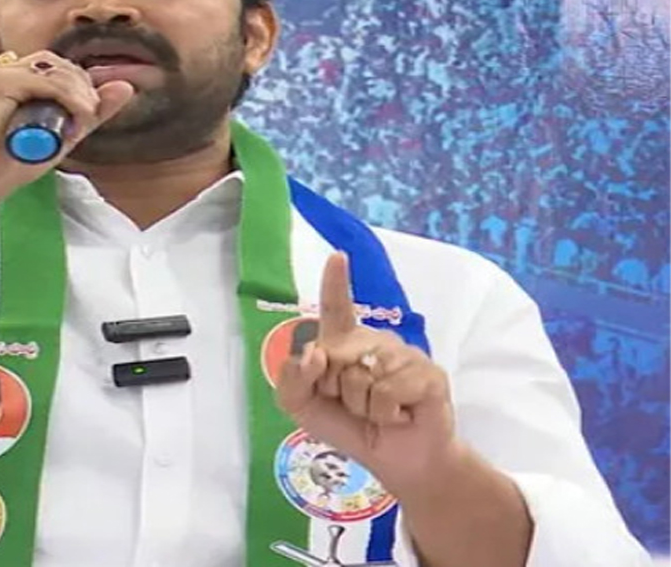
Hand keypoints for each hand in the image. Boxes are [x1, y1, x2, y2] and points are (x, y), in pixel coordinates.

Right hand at [0, 50, 134, 193]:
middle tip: (86, 115)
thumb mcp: (54, 139)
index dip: (74, 84)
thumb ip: (85, 114)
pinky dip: (66, 97)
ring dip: (75, 92)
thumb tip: (126, 87)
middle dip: (78, 86)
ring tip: (82, 118)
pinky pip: (39, 80)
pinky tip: (78, 115)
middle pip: (49, 61)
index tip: (85, 111)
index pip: (46, 67)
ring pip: (47, 68)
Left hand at [275, 252, 459, 494]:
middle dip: (334, 390)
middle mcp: (373, 342)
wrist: (396, 462)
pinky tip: (400, 416)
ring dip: (362, 407)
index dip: (335, 282)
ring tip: (380, 412)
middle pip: (333, 355)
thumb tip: (315, 353)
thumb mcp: (304, 408)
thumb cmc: (351, 429)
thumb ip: (292, 381)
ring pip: (360, 376)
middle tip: (356, 406)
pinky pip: (387, 391)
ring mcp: (403, 354)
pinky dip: (386, 414)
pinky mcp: (427, 373)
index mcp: (344, 343)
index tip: (338, 256)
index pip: (337, 307)